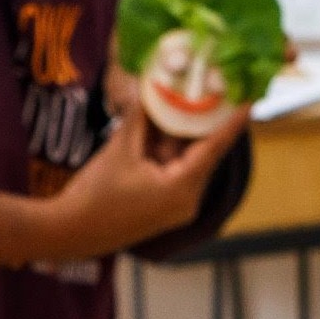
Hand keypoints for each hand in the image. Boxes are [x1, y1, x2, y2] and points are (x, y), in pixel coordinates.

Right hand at [46, 71, 242, 255]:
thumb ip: (141, 117)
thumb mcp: (120, 148)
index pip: (215, 147)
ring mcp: (175, 207)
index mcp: (182, 188)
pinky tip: (162, 123)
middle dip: (203, 121)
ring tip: (187, 98)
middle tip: (215, 89)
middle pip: (202, 153)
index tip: (250, 99)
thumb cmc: (95, 194)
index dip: (232, 121)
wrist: (69, 232)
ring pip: (185, 161)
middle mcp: (186, 201)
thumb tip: (151, 87)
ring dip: (181, 134)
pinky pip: (172, 172)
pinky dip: (168, 150)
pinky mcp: (161, 207)